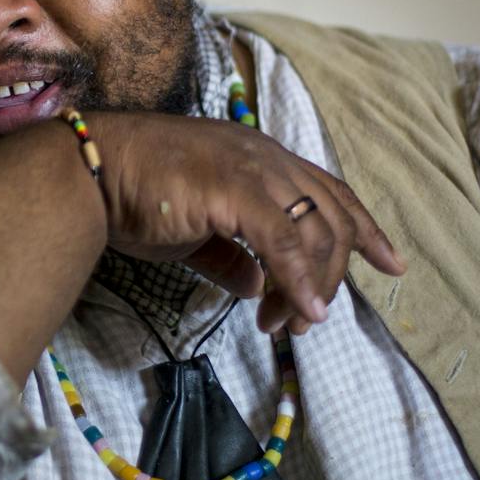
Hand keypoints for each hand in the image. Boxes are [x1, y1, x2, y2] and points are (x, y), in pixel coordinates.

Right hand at [94, 113, 405, 333]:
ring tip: (289, 324)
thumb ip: (230, 256)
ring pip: (316, 230)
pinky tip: (296, 311)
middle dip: (332, 274)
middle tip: (307, 321)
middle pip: (332, 215)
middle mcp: (266, 155)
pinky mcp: (237, 189)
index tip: (389, 263)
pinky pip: (285, 242)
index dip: (363, 227)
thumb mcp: (192, 232)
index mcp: (259, 157)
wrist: (90, 172)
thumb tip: (257, 286)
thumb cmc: (131, 196)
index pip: (328, 189)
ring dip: (312, 285)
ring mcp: (253, 167)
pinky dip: (298, 280)